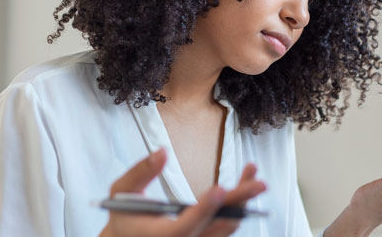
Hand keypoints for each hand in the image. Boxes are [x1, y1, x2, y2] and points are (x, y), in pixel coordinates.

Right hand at [100, 149, 266, 236]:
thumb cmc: (124, 215)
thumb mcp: (121, 190)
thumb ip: (141, 172)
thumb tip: (162, 152)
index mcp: (160, 236)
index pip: (185, 227)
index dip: (204, 210)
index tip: (220, 189)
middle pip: (217, 226)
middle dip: (239, 203)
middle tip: (259, 184)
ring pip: (227, 226)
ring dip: (244, 200)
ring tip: (253, 172)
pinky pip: (226, 224)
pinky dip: (238, 205)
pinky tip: (246, 181)